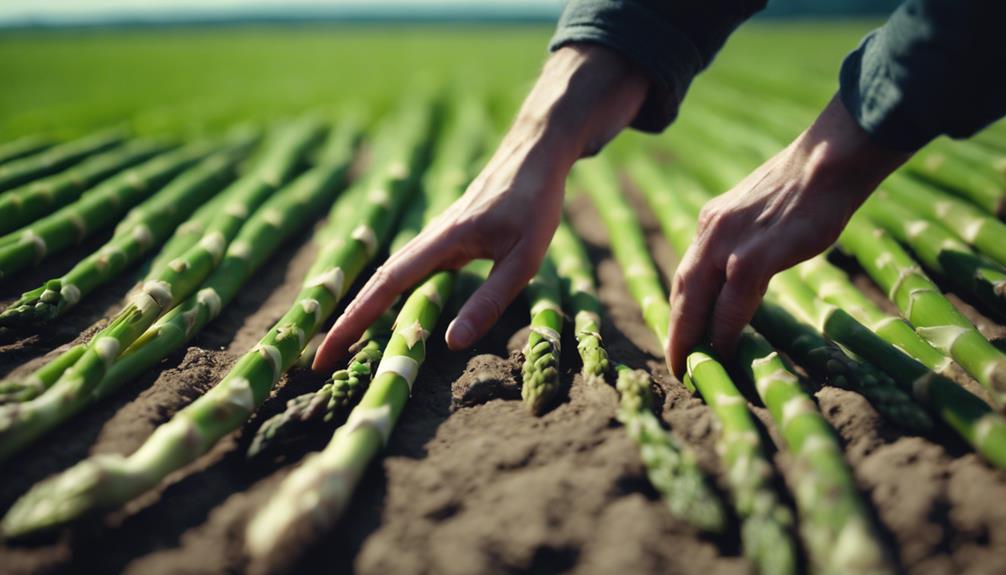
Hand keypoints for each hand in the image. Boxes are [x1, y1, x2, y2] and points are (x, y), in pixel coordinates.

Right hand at [313, 44, 647, 372]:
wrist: (535, 154)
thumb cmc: (534, 204)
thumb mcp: (523, 259)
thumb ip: (489, 300)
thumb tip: (450, 344)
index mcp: (441, 242)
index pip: (386, 288)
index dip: (354, 321)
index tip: (326, 352)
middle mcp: (429, 239)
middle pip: (376, 284)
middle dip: (348, 322)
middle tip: (320, 361)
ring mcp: (435, 237)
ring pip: (390, 277)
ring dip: (365, 310)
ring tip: (345, 345)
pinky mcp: (446, 239)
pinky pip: (409, 271)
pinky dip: (390, 296)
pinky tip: (388, 314)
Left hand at [666, 95, 910, 376]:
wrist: (828, 162)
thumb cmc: (807, 187)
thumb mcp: (759, 211)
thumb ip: (745, 238)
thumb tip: (744, 272)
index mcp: (711, 220)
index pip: (688, 272)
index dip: (682, 306)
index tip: (682, 332)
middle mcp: (710, 231)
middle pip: (682, 290)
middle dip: (676, 329)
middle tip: (676, 362)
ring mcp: (729, 244)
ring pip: (698, 300)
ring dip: (692, 337)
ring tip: (691, 366)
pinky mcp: (754, 257)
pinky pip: (732, 304)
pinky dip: (725, 331)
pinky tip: (726, 351)